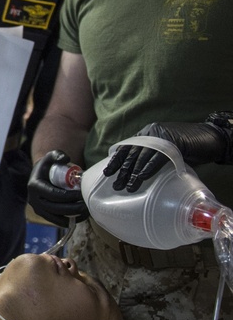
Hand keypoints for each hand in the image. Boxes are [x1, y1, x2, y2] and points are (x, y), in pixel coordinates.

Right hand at [27, 150, 88, 226]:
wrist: (41, 176)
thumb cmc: (49, 166)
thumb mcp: (51, 156)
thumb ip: (57, 154)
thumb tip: (65, 160)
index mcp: (34, 186)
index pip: (53, 195)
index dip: (69, 196)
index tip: (81, 194)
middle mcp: (33, 200)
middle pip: (56, 208)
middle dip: (74, 208)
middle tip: (87, 204)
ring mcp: (38, 209)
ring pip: (58, 217)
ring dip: (73, 216)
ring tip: (87, 211)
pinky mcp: (44, 215)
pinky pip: (58, 222)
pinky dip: (70, 221)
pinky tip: (81, 216)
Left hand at [104, 121, 232, 192]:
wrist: (212, 139)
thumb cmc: (189, 148)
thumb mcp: (166, 152)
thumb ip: (151, 157)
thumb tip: (136, 173)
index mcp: (146, 133)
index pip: (127, 147)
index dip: (116, 160)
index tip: (107, 172)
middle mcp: (150, 132)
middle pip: (131, 152)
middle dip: (122, 170)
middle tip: (115, 185)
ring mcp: (161, 135)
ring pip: (142, 155)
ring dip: (133, 173)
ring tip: (127, 187)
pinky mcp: (172, 141)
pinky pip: (157, 156)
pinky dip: (148, 168)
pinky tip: (141, 178)